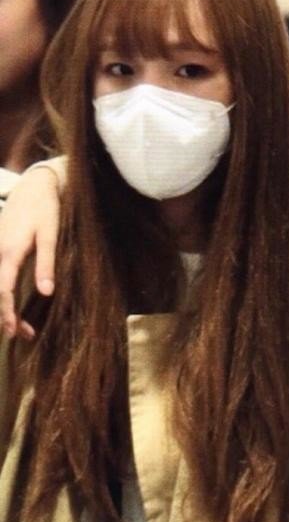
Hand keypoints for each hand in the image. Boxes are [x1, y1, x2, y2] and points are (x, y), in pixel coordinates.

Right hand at [0, 165, 59, 337]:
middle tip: (24, 335)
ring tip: (22, 326)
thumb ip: (46, 263)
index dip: (7, 313)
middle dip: (6, 316)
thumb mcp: (50, 235)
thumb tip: (46, 293)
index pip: (3, 290)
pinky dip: (3, 294)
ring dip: (5, 307)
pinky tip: (12, 305)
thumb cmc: (45, 209)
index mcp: (9, 252)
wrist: (33, 186)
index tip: (14, 331)